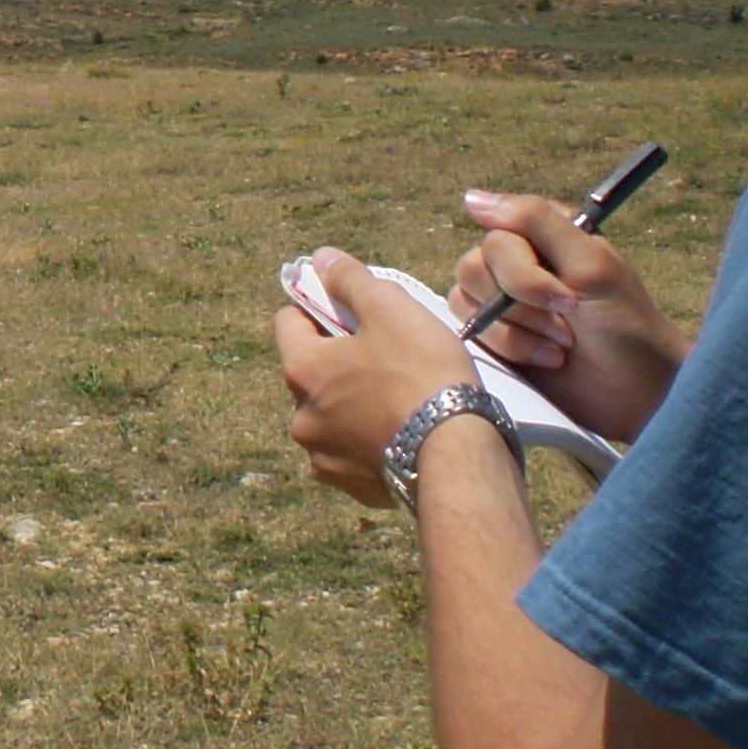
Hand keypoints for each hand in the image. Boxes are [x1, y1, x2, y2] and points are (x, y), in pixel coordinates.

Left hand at [274, 248, 481, 506]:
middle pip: (312, 371)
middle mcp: (302, 419)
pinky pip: (355, 450)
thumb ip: (349, 279)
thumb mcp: (388, 307)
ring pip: (333, 414)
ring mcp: (326, 459)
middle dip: (340, 358)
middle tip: (385, 352)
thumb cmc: (422, 372)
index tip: (353, 310)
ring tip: (398, 394)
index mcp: (302, 371)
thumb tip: (322, 259)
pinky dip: (371, 438)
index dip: (319, 308)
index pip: (288, 321)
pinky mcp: (355, 488)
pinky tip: (403, 429)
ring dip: (354, 401)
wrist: (458, 456)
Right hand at [450, 192, 689, 442]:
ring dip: (517, 329)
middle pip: (474, 266)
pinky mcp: (495, 338)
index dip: (523, 271)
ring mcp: (501, 301)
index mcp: (539, 234)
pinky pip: (471, 331)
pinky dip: (511, 348)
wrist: (639, 392)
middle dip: (522, 304)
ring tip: (561, 344)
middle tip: (567, 322)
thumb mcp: (591, 263)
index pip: (497, 234)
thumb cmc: (626, 323)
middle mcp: (515, 260)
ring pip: (465, 299)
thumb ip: (536, 220)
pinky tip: (548, 359)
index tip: (568, 298)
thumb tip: (471, 197)